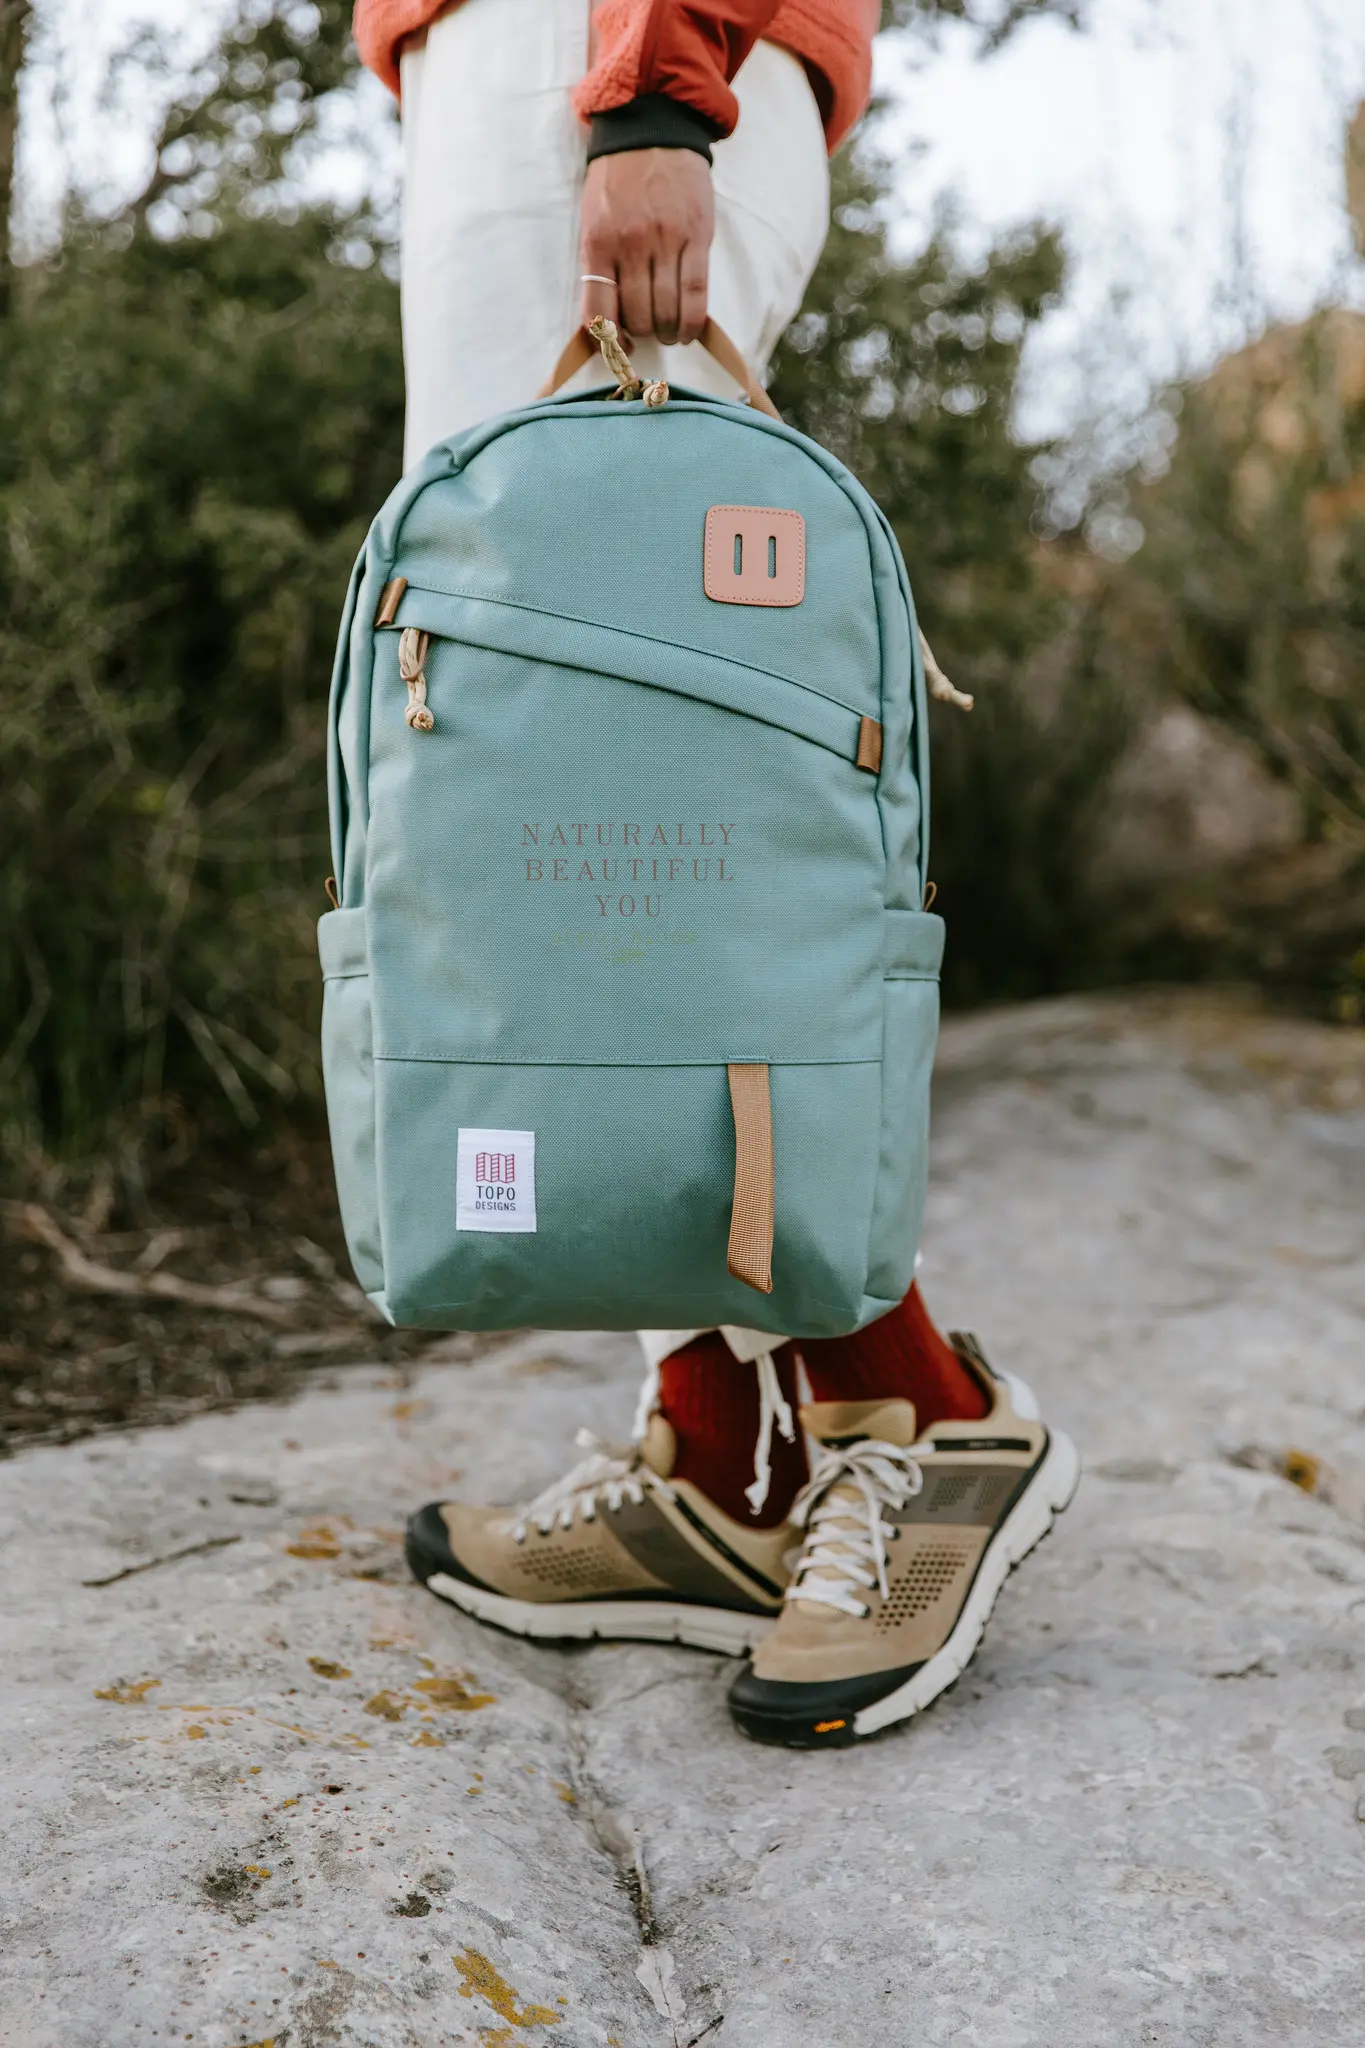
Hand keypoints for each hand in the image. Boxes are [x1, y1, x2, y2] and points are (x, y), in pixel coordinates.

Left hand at [579, 147, 713, 347]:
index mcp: (599, 243)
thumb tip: (609, 319)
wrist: (652, 129)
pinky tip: (689, 330)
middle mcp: (631, 245)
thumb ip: (600, 266)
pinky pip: (696, 295)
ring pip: (668, 312)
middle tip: (651, 331)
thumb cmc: (618, 180)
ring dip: (670, 333)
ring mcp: (666, 241)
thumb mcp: (594, 220)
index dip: (612, 341)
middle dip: (645, 334)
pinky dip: (693, 322)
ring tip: (671, 332)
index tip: (622, 346)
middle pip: (639, 317)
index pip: (601, 312)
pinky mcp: (696, 237)